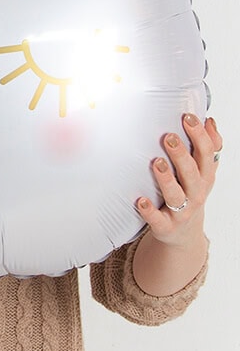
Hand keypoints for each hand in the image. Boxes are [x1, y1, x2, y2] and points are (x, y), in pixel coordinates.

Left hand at [137, 114, 221, 248]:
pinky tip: (141, 200)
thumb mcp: (203, 172)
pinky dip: (149, 210)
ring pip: (175, 195)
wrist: (184, 232)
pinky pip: (158, 219)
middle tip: (169, 137)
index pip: (207, 153)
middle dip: (181, 154)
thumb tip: (209, 120)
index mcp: (204, 176)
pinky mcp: (166, 225)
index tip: (187, 118)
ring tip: (156, 162)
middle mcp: (195, 193)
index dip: (199, 135)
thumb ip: (208, 146)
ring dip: (166, 179)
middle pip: (191, 172)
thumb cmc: (190, 193)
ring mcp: (181, 210)